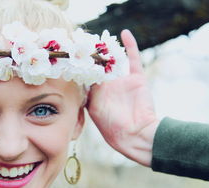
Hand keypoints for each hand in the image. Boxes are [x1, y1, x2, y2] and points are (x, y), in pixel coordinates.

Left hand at [86, 30, 159, 166]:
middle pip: (99, 66)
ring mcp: (122, 82)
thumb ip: (87, 92)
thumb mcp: (94, 109)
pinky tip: (124, 33)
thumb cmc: (112, 127)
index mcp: (96, 96)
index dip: (80, 66)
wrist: (136, 133)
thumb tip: (78, 77)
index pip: (86, 77)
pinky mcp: (137, 79)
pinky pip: (133, 59)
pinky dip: (130, 46)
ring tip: (100, 36)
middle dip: (93, 55)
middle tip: (84, 40)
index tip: (72, 53)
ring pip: (114, 61)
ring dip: (108, 50)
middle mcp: (108, 88)